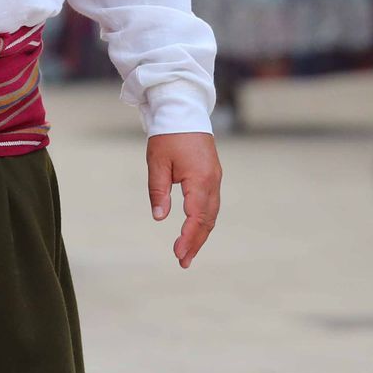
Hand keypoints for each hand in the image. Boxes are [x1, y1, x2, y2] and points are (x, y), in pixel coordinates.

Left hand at [148, 132, 221, 268]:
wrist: (183, 110)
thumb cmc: (168, 135)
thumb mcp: (157, 163)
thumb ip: (158, 191)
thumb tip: (159, 217)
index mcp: (200, 180)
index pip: (196, 217)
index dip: (188, 238)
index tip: (178, 254)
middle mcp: (212, 182)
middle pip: (207, 220)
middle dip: (196, 242)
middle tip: (183, 262)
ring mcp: (215, 179)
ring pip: (211, 214)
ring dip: (200, 234)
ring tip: (187, 252)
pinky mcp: (212, 175)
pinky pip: (211, 204)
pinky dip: (203, 220)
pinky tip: (194, 229)